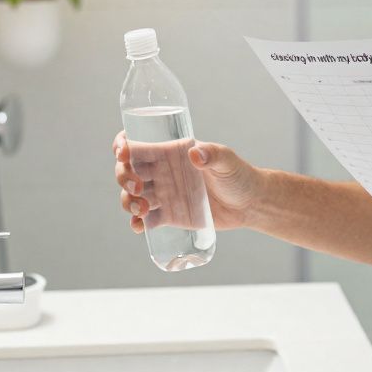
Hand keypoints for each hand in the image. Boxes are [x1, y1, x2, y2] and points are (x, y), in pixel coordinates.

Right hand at [113, 131, 263, 234]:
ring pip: (132, 196)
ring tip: (142, 209)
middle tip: (137, 187)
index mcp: (170, 153)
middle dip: (124, 177)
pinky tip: (139, 226)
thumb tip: (194, 154)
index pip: (138, 145)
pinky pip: (145, 219)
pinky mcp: (168, 215)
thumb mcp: (227, 161)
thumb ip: (213, 155)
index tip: (122, 153)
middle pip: (128, 171)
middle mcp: (161, 172)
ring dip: (128, 202)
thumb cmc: (239, 175)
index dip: (122, 146)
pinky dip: (137, 223)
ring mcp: (163, 194)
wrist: (249, 204)